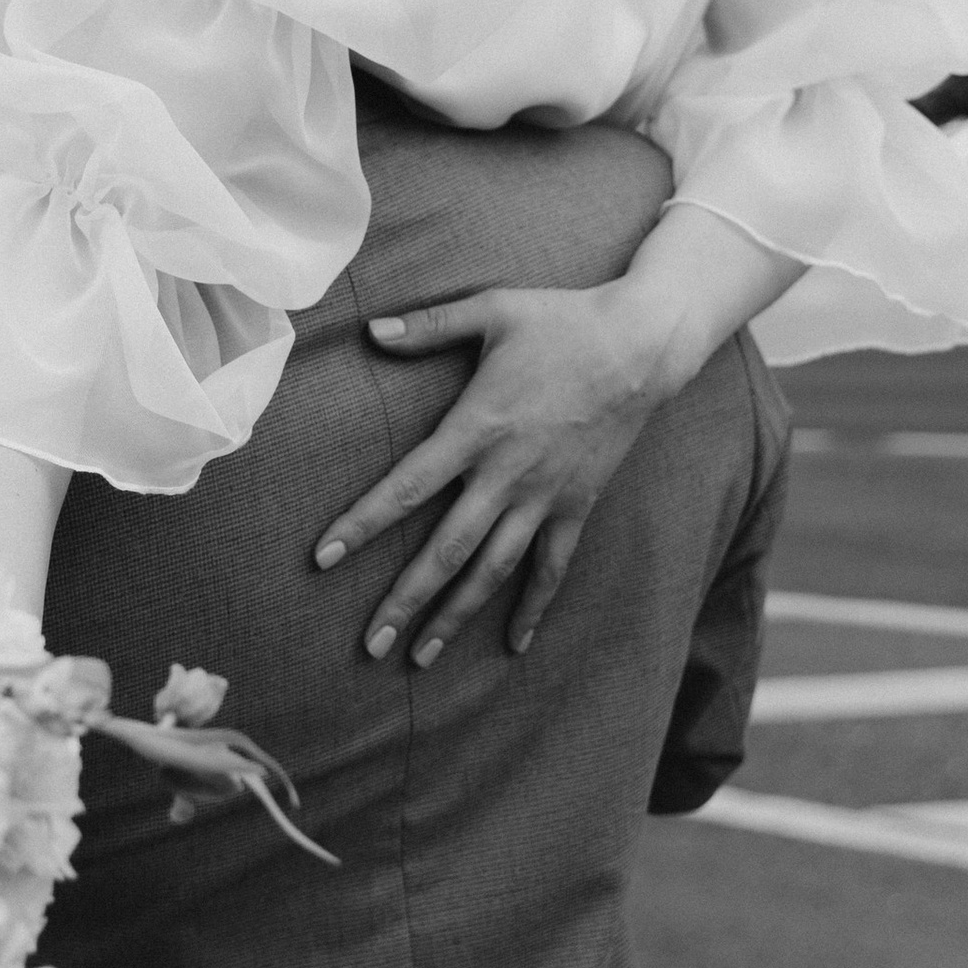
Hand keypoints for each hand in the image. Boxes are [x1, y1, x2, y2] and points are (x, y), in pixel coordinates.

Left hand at [313, 280, 674, 662]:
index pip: (407, 487)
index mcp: (477, 428)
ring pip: (494, 570)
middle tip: (369, 645)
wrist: (644, 344)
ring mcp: (545, 496)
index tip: (323, 559)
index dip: (362, 525)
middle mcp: (507, 473)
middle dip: (405, 600)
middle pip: (446, 550)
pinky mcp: (578, 505)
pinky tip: (514, 644)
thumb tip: (370, 330)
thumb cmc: (562, 322)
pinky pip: (553, 567)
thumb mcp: (492, 310)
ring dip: (456, 616)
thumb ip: (428, 327)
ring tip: (420, 658)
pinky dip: (534, 607)